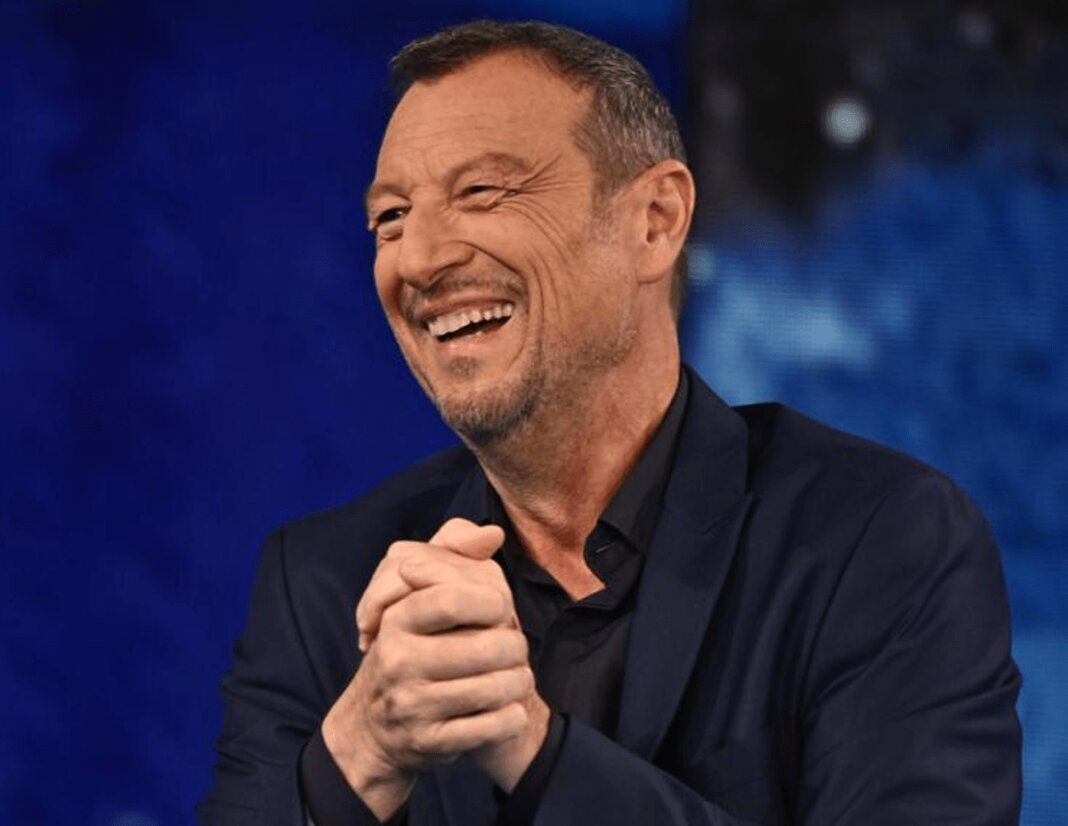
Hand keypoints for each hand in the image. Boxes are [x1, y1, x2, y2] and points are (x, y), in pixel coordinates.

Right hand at [322, 519, 538, 818]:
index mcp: (397, 620)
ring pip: (500, 687)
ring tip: (514, 677)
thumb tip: (492, 533)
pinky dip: (512, 717)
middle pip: (490, 646)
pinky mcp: (431, 743)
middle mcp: (398, 662)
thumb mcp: (419, 594)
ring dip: (519, 681)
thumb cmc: (411, 648)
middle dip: (515, 646)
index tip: (499, 609)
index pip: (454, 598)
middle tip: (511, 648)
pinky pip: (497, 726)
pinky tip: (506, 709)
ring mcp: (412, 706)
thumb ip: (452, 552)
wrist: (375, 727)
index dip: (492, 602)